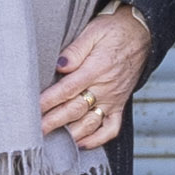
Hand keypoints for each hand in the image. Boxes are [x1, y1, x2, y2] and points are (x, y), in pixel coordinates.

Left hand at [42, 5, 149, 149]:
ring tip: (53, 140)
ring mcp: (113, 98)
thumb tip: (60, 65)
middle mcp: (105, 87)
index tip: (33, 108)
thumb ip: (75, 50)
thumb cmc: (113, 30)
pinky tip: (81, 143)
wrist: (140, 33)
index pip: (68, 89)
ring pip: (90, 123)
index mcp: (96, 68)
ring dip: (71, 133)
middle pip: (75, 109)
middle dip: (54, 122)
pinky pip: (111, 128)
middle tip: (35, 131)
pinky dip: (97, 139)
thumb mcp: (92, 31)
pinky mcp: (120, 104)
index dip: (49, 101)